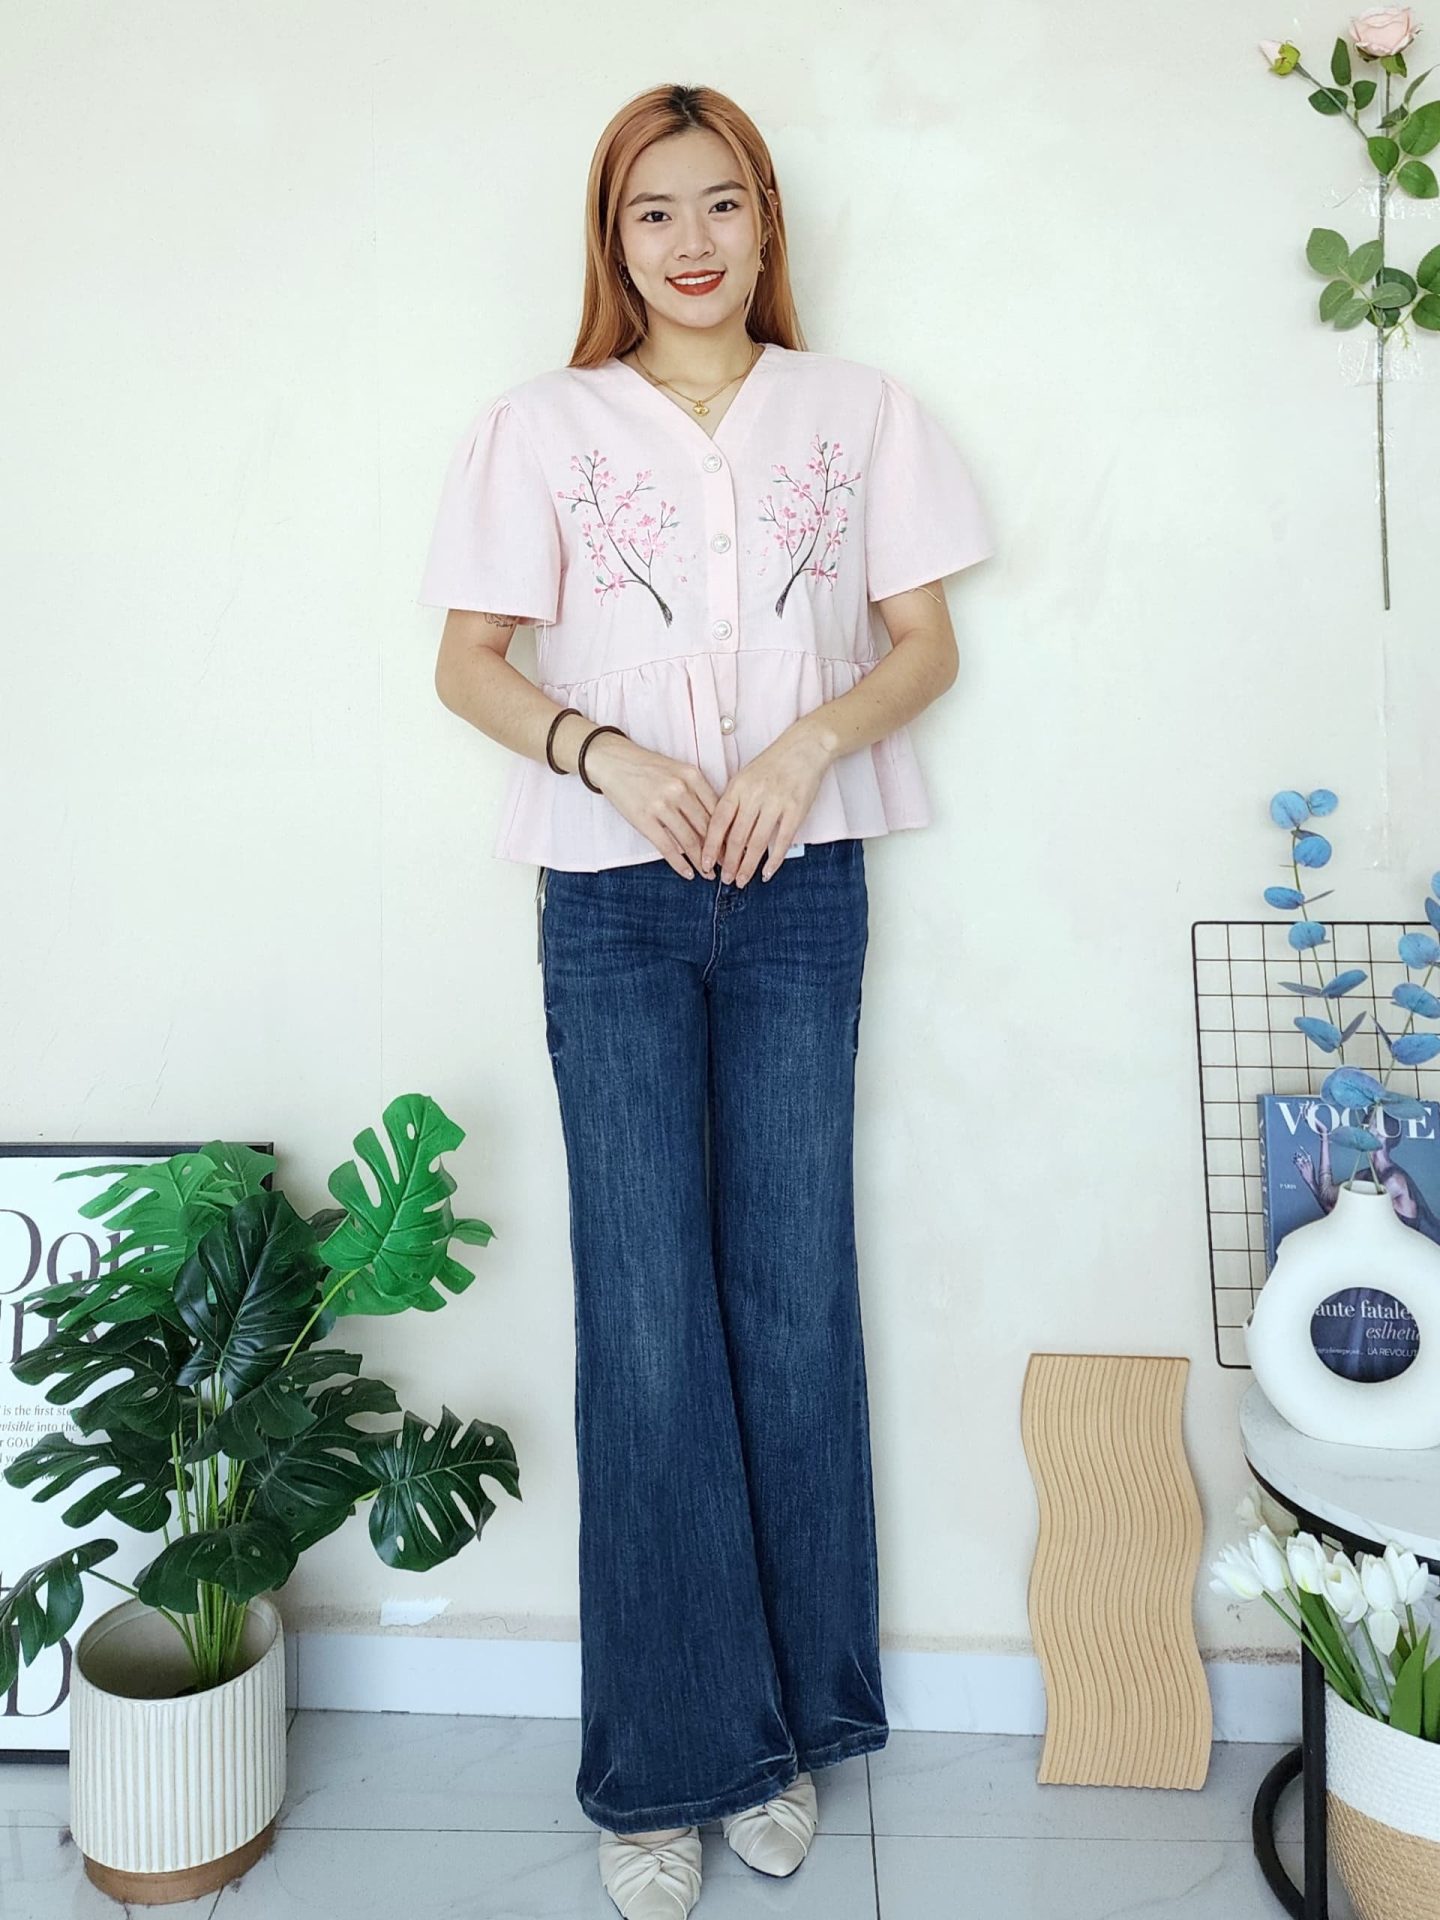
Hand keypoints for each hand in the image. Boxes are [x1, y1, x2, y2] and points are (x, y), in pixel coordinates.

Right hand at [582, 734, 720, 878]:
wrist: (613, 760)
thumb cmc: (647, 767)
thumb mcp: (678, 771)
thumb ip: (696, 793)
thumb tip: (712, 825)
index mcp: (692, 776)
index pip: (718, 810)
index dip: (727, 832)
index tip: (733, 847)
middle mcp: (680, 789)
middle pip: (706, 827)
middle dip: (718, 851)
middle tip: (726, 866)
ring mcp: (661, 804)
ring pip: (689, 840)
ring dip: (701, 861)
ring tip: (708, 874)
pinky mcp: (644, 818)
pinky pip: (667, 846)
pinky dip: (679, 863)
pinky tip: (688, 873)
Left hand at [702, 725, 834, 885]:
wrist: (804, 747)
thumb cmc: (772, 764)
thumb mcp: (745, 777)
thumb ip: (733, 803)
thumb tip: (720, 835)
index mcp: (738, 787)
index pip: (718, 822)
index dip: (710, 846)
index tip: (705, 864)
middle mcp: (755, 795)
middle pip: (736, 837)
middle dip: (728, 863)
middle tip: (724, 879)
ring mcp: (776, 803)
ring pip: (757, 843)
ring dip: (748, 866)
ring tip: (741, 880)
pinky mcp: (796, 810)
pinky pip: (782, 841)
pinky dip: (774, 860)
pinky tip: (767, 873)